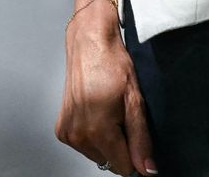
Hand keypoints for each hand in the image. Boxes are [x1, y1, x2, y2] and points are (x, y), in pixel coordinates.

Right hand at [56, 3, 155, 175]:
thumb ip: (141, 139)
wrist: (89, 44)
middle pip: (110, 162)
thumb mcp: (135, 101)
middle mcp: (79, 135)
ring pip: (98, 155)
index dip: (136, 155)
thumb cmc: (111, 63)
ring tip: (109, 111)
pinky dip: (93, 135)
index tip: (137, 135)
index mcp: (98, 130)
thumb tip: (147, 169)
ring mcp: (68, 132)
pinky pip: (85, 145)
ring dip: (107, 140)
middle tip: (122, 116)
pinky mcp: (62, 129)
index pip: (124, 168)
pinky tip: (97, 112)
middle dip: (121, 146)